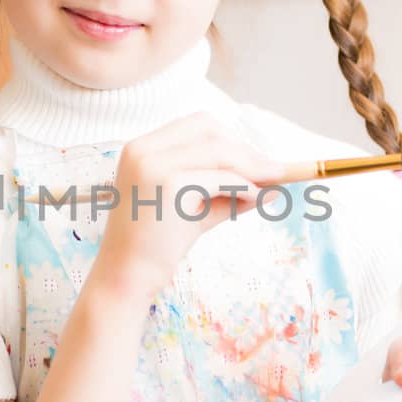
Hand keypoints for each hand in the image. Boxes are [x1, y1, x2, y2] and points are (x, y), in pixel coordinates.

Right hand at [89, 111, 281, 299]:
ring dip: (252, 167)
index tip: (255, 160)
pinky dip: (245, 186)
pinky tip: (257, 197)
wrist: (127, 278)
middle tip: (272, 173)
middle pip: (211, 129)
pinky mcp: (168, 184)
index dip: (231, 138)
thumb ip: (228, 192)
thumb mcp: (194, 209)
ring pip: (220, 152)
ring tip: (271, 186)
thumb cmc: (157, 246)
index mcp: (141, 148)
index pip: (198, 124)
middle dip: (245, 150)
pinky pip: (221, 178)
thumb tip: (274, 184)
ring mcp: (152, 164)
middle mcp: (143, 149)